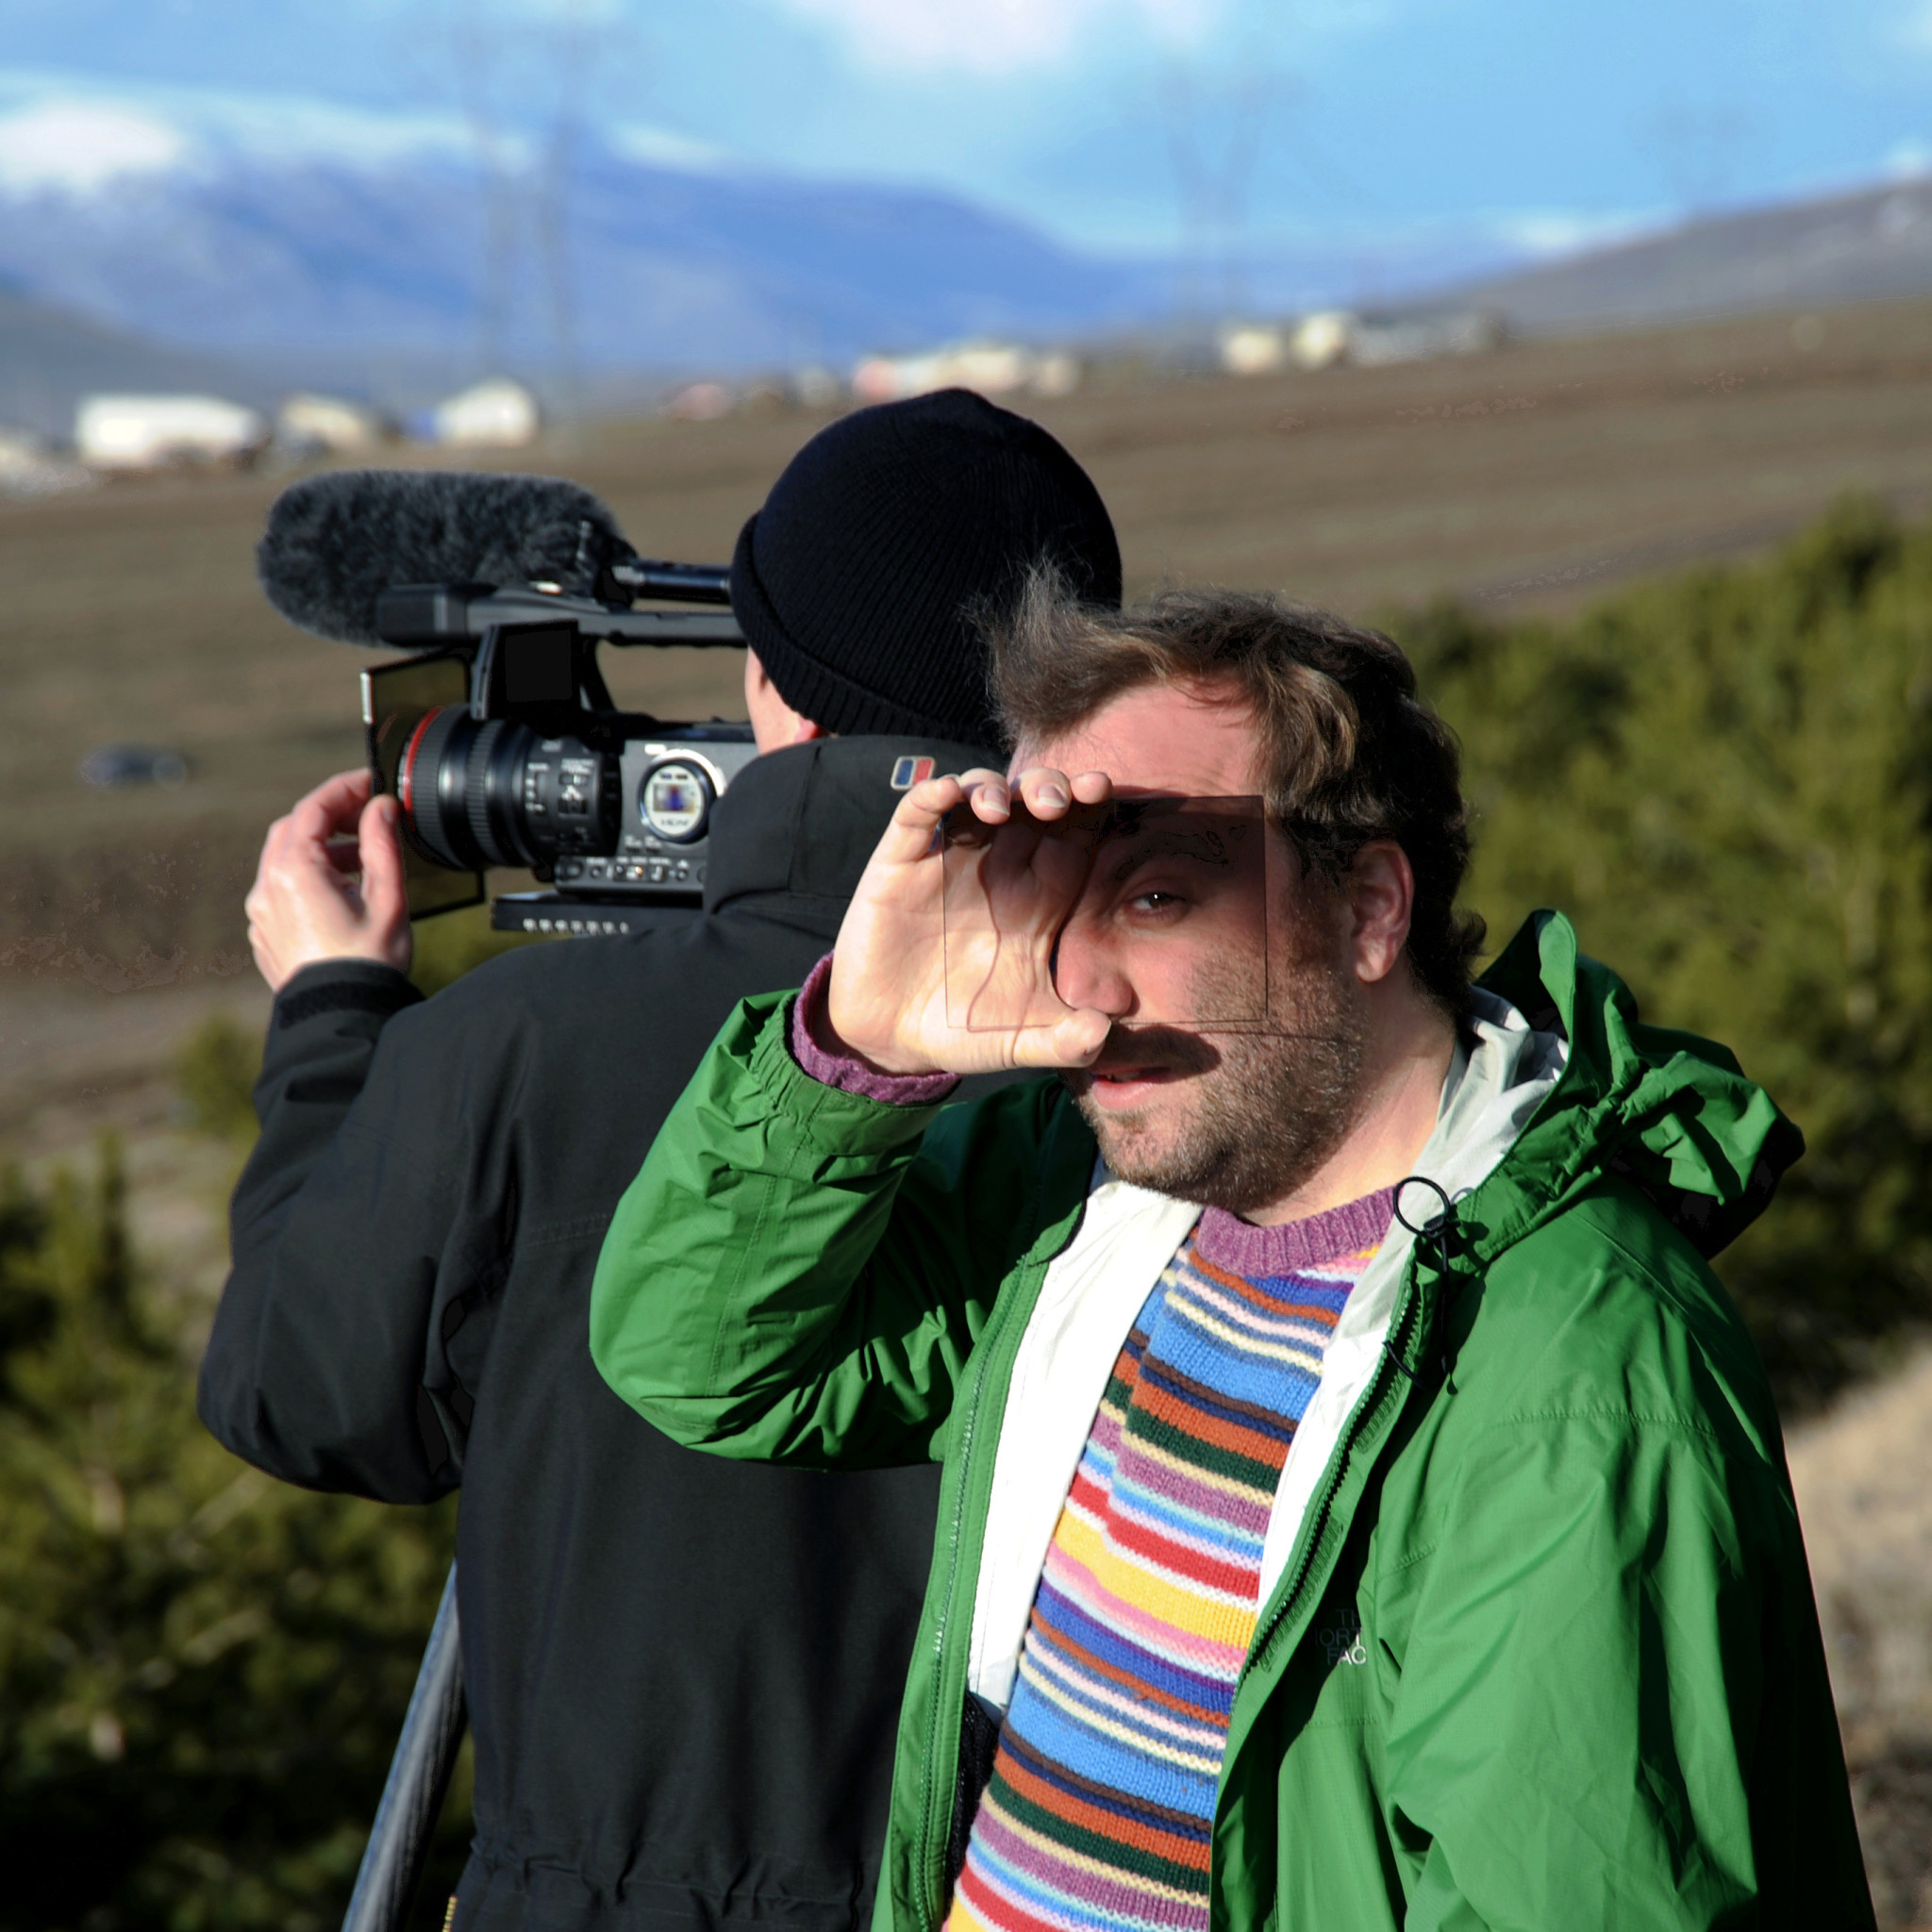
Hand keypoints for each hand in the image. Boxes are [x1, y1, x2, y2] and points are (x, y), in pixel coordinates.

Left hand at [245, 769, 412, 990]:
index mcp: (295, 871)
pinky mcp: (265, 935)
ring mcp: (261, 914)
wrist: (341, 1017)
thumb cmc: (368, 962)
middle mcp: (267, 888)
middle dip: (330, 817)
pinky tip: (340, 895)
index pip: (314, 808)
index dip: (345, 789)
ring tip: (361, 861)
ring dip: (320, 849)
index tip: (372, 784)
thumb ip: (382, 843)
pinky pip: (281, 890)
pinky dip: (308, 878)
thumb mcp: (386, 897)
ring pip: (284, 860)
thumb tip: (381, 807)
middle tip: (367, 817)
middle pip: (293, 829)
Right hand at [825, 765, 1115, 1075]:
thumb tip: (1101, 1033)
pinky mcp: (902, 863)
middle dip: (1050, 786)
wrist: (892, 1040)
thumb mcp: (1022, 1041)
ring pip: (978, 794)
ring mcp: (949, 860)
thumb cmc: (964, 1031)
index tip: (1103, 791)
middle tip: (1061, 798)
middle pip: (1033, 804)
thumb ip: (1065, 1042)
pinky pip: (916, 812)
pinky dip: (932, 793)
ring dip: (994, 787)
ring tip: (1002, 808)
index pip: (1074, 838)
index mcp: (1039, 901)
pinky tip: (948, 795)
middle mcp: (999, 870)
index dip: (1089, 808)